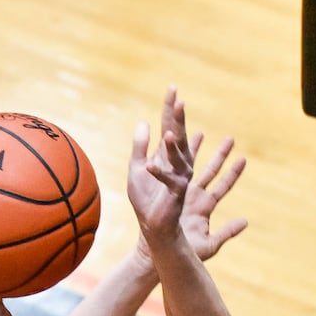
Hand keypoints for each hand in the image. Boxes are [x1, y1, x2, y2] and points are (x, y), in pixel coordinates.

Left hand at [128, 86, 194, 247]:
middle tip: (179, 100)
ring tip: (168, 131)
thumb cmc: (145, 200)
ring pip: (178, 157)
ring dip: (174, 145)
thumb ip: (139, 147)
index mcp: (166, 156)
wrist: (152, 227)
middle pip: (177, 136)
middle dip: (178, 119)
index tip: (173, 89)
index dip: (170, 109)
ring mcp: (178, 178)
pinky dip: (158, 174)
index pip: (169, 126)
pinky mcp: (176, 194)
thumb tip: (143, 122)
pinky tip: (149, 166)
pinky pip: (167, 181)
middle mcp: (176, 164)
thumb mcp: (136, 169)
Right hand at [179, 132, 247, 259]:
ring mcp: (183, 193)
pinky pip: (173, 171)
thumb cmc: (187, 252)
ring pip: (192, 166)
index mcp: (205, 206)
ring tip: (202, 132)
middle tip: (231, 139)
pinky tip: (176, 143)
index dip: (233, 173)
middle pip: (211, 171)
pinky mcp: (170, 192)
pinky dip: (176, 157)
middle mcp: (196, 196)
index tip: (243, 160)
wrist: (163, 251)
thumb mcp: (210, 244)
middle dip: (220, 155)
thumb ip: (227, 232)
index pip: (224, 186)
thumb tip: (245, 222)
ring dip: (197, 149)